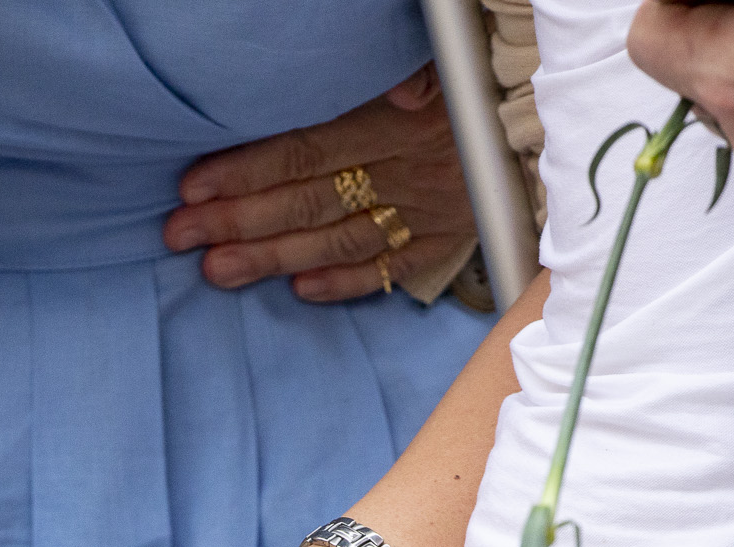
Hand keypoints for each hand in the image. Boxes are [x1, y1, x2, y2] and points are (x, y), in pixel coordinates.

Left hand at [164, 66, 477, 302]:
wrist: (552, 124)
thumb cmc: (480, 84)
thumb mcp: (442, 67)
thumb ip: (409, 78)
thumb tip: (398, 93)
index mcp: (396, 125)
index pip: (304, 151)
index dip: (245, 171)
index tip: (192, 187)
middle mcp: (406, 174)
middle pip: (307, 201)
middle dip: (238, 221)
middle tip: (181, 236)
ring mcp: (425, 214)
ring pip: (336, 241)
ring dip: (273, 258)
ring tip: (217, 270)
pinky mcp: (445, 241)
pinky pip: (389, 270)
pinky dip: (344, 283)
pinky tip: (298, 292)